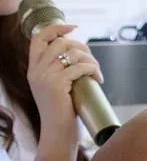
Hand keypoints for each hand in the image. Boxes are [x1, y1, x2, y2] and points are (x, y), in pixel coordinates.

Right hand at [26, 24, 100, 145]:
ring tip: (96, 73)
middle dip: (83, 48)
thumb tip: (80, 52)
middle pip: (61, 42)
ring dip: (91, 60)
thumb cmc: (62, 111)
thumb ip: (59, 70)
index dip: (57, 28)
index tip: (73, 27)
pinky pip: (80, 67)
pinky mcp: (56, 84)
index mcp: (33, 69)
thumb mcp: (55, 86)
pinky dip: (93, 70)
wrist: (57, 133)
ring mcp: (45, 77)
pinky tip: (98, 79)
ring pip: (72, 53)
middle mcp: (36, 70)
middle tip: (92, 63)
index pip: (39, 38)